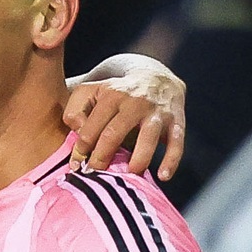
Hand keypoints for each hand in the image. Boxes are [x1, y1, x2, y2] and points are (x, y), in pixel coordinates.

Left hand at [63, 54, 185, 180]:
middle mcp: (135, 102)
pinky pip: (177, 142)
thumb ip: (74, 110)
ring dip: (137, 161)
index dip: (80, 150)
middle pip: (114, 134)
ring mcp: (157, 111)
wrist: (155, 75)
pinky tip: (163, 176)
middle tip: (94, 175)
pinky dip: (171, 160)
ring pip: (148, 137)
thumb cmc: (114, 93)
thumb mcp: (89, 91)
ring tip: (128, 176)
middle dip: (102, 158)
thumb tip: (77, 134)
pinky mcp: (176, 120)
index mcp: (110, 95)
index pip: (90, 128)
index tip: (76, 167)